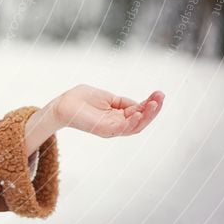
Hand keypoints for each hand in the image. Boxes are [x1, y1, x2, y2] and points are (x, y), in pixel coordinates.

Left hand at [47, 84, 163, 137]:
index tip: (159, 93)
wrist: (63, 103)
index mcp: (118, 116)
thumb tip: (140, 103)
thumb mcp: (107, 97)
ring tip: (154, 103)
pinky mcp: (104, 130)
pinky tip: (137, 112)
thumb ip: (122, 102)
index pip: (139, 112)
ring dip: (147, 115)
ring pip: (135, 126)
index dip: (150, 104)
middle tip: (160, 97)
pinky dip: (131, 121)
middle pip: (141, 121)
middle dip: (153, 110)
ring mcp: (111, 128)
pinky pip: (122, 128)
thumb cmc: (81, 98)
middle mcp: (117, 124)